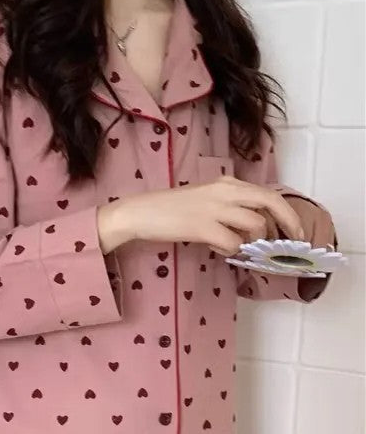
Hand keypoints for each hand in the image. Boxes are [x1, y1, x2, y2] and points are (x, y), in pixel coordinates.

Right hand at [96, 176, 303, 254]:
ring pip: (254, 225)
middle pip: (270, 203)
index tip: (294, 231)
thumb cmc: (169, 209)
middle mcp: (225, 191)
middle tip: (288, 244)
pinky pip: (232, 243)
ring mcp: (215, 208)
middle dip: (287, 224)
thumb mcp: (204, 199)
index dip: (287, 213)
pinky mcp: (203, 226)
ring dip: (252, 242)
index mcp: (226, 183)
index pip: (268, 194)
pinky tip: (217, 250)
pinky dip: (230, 250)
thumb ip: (228, 208)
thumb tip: (251, 228)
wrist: (140, 213)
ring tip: (237, 248)